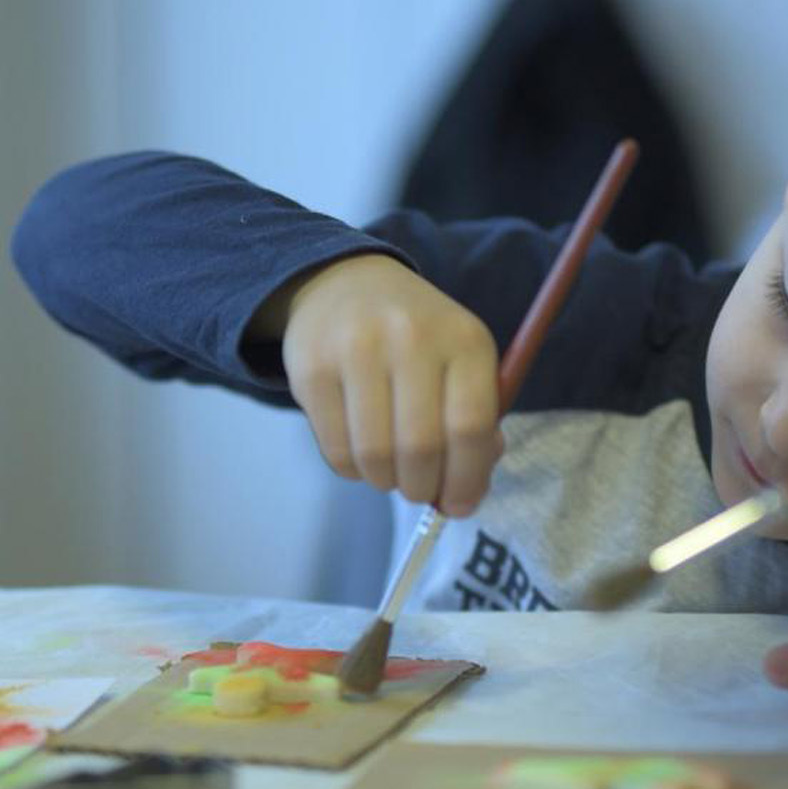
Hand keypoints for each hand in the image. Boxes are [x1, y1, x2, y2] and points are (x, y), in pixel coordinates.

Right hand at [255, 254, 502, 515]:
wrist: (347, 284)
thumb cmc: (418, 339)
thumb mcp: (461, 362)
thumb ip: (475, 426)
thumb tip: (465, 496)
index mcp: (464, 339)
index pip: (470, 426)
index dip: (467, 479)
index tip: (461, 504)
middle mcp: (411, 337)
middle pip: (420, 448)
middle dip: (423, 488)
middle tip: (421, 491)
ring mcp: (356, 349)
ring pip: (375, 456)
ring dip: (386, 482)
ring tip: (391, 472)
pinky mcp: (312, 368)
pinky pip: (336, 450)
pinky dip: (353, 470)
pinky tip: (361, 452)